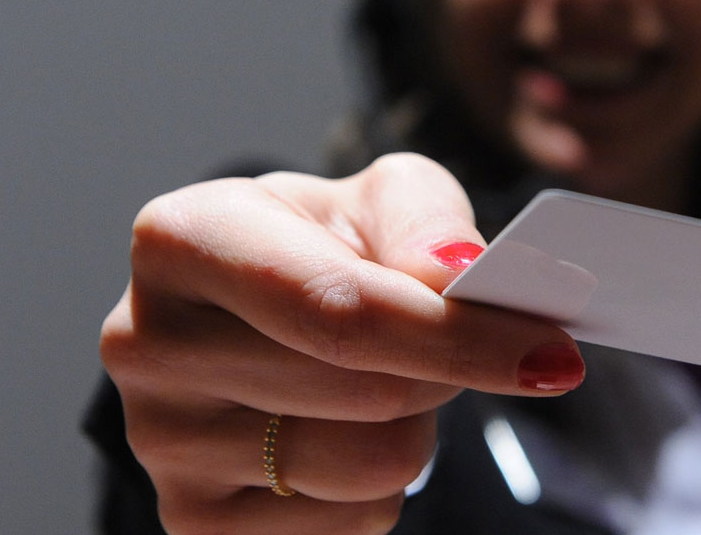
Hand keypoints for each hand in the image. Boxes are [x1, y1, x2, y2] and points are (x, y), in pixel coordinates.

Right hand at [100, 152, 584, 533]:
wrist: (245, 316)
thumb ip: (426, 217)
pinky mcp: (191, 521)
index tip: (552, 352)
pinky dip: (379, 489)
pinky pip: (347, 526)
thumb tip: (455, 276)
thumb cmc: (320, 248)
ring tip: (385, 385)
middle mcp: (148, 342)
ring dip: (415, 429)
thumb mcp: (375, 199)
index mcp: (181, 240)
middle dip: (447, 370)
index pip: (336, 308)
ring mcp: (161, 443)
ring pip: (368, 467)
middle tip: (459, 347)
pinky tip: (345, 437)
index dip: (454, 335)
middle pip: (364, 392)